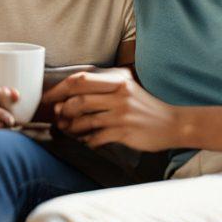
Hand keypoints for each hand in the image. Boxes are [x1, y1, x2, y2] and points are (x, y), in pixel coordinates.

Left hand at [45, 70, 180, 150]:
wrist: (173, 124)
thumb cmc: (145, 107)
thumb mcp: (127, 88)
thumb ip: (103, 88)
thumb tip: (70, 95)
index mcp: (117, 81)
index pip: (80, 80)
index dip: (59, 89)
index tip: (49, 98)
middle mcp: (119, 95)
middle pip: (78, 100)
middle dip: (62, 110)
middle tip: (57, 117)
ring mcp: (122, 114)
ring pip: (84, 121)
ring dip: (72, 128)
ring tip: (70, 131)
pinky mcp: (125, 132)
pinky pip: (96, 138)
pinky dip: (87, 141)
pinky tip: (88, 141)